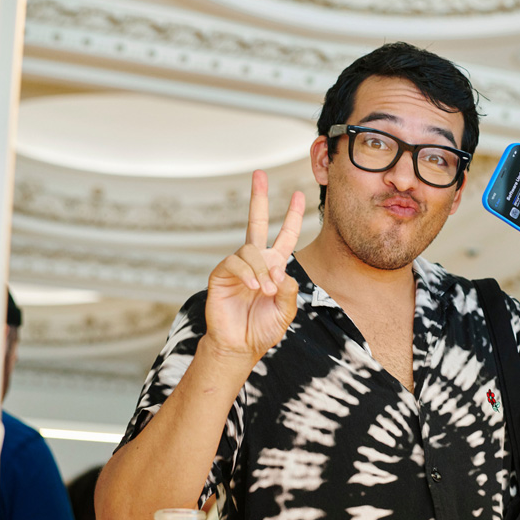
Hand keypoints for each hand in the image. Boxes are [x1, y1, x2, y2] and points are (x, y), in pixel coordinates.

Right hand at [204, 170, 305, 358]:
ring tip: (265, 290)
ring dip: (262, 269)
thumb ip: (289, 288)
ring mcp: (237, 266)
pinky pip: (235, 263)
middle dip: (259, 198)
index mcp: (274, 266)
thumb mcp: (286, 309)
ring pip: (251, 250)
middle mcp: (255, 261)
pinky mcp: (221, 274)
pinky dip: (247, 273)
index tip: (298, 195)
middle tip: (259, 174)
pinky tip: (254, 287)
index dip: (291, 216)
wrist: (241, 345)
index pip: (284, 236)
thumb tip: (280, 269)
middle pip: (256, 222)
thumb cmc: (263, 328)